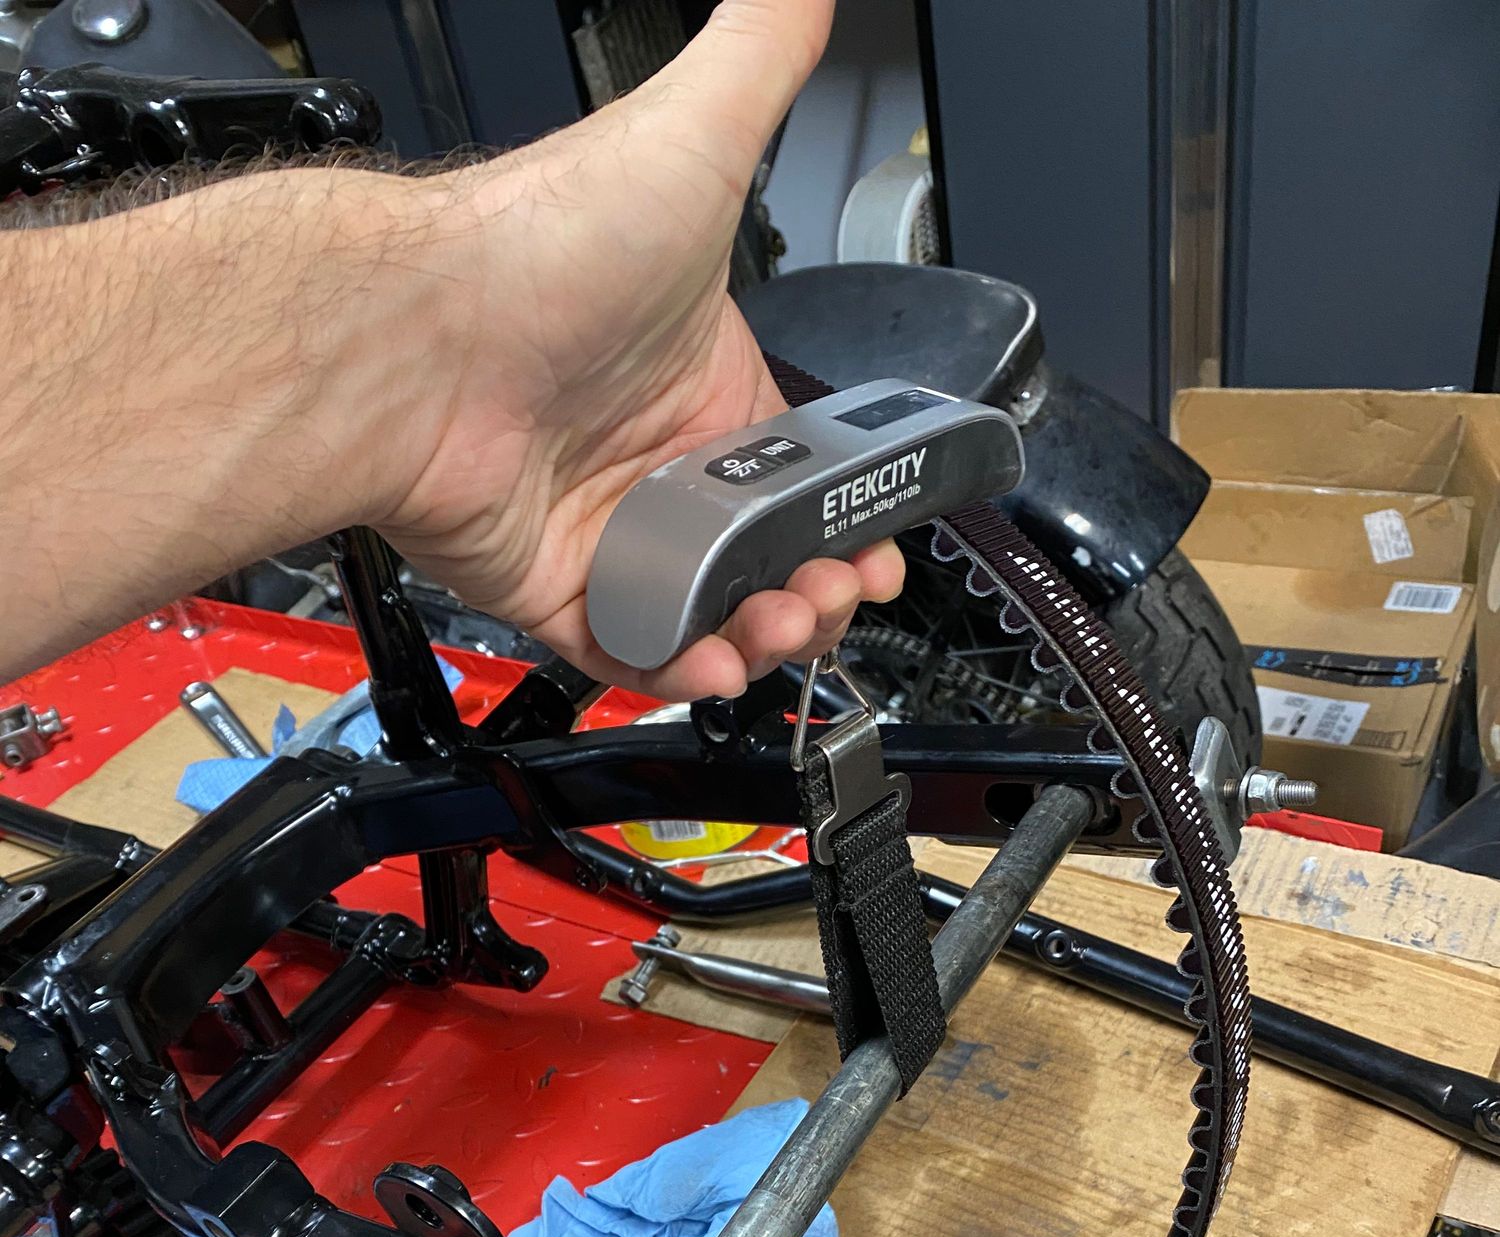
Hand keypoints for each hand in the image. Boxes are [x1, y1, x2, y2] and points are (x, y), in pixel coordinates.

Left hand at [381, 0, 903, 700]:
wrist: (419, 335)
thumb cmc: (539, 248)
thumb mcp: (688, 137)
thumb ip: (762, 54)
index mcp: (706, 383)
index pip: (801, 472)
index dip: (849, 514)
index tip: (881, 540)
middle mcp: (658, 460)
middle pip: (765, 558)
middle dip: (820, 587)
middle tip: (835, 591)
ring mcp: (606, 528)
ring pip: (710, 613)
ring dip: (764, 632)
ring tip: (781, 622)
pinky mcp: (554, 588)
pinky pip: (631, 650)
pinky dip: (680, 668)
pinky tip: (715, 656)